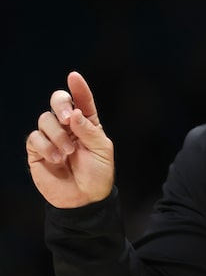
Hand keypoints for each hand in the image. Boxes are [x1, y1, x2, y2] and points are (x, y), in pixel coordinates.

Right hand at [26, 71, 114, 207]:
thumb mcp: (102, 151)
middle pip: (57, 102)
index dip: (79, 88)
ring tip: (67, 153)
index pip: (82, 101)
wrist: (84, 199)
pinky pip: (34, 137)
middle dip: (60, 104)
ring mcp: (52, 137)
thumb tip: (73, 113)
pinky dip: (45, 146)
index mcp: (87, 124)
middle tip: (67, 118)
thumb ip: (89, 131)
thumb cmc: (98, 175)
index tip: (74, 76)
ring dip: (56, 135)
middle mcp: (68, 127)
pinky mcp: (37, 150)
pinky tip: (56, 159)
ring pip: (45, 119)